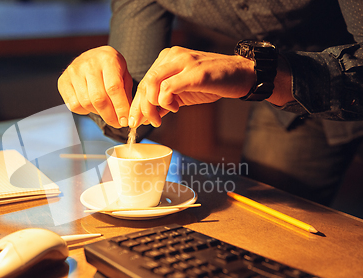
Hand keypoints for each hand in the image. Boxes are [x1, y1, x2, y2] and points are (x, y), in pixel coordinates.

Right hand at [58, 46, 132, 127]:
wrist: (92, 57)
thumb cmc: (111, 68)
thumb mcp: (124, 75)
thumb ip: (126, 94)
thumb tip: (127, 117)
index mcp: (107, 59)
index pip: (114, 88)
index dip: (120, 107)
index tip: (125, 121)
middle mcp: (88, 64)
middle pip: (98, 98)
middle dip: (109, 116)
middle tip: (117, 123)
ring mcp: (73, 72)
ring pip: (86, 103)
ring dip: (98, 113)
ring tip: (105, 111)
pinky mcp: (63, 81)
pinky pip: (74, 105)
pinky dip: (84, 111)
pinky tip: (91, 105)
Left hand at [128, 46, 255, 127]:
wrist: (241, 74)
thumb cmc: (212, 82)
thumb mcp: (183, 92)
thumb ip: (164, 100)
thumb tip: (146, 116)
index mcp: (167, 58)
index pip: (145, 81)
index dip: (137, 103)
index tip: (135, 120)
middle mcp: (172, 56)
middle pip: (145, 83)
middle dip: (141, 108)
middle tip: (146, 123)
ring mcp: (183, 61)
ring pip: (152, 84)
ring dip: (152, 106)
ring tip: (161, 118)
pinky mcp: (194, 72)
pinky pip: (167, 89)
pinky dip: (166, 102)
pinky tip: (175, 108)